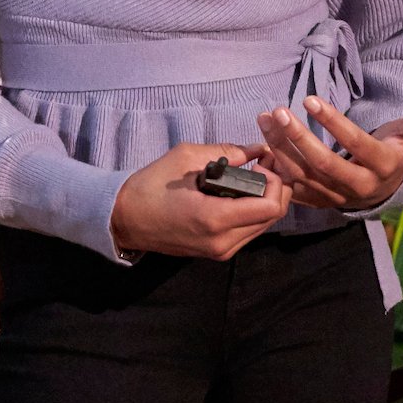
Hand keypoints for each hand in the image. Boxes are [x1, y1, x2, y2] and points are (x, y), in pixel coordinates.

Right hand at [109, 142, 292, 260]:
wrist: (124, 219)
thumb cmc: (150, 186)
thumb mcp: (185, 158)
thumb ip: (225, 152)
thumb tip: (256, 149)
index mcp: (214, 218)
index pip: (269, 207)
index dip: (276, 182)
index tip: (264, 163)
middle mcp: (223, 241)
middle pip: (272, 218)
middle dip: (277, 189)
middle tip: (267, 165)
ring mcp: (221, 251)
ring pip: (264, 226)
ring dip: (267, 201)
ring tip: (257, 176)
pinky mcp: (217, 253)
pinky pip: (248, 232)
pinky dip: (254, 212)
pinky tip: (245, 192)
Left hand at [253, 98, 402, 210]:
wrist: (383, 190)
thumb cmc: (394, 154)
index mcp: (380, 168)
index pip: (355, 144)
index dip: (332, 122)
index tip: (309, 99)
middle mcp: (357, 187)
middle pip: (323, 164)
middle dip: (298, 138)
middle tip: (278, 111)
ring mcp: (334, 197)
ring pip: (302, 175)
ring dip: (279, 148)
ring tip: (264, 119)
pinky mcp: (317, 202)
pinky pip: (292, 189)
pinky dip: (274, 171)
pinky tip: (259, 148)